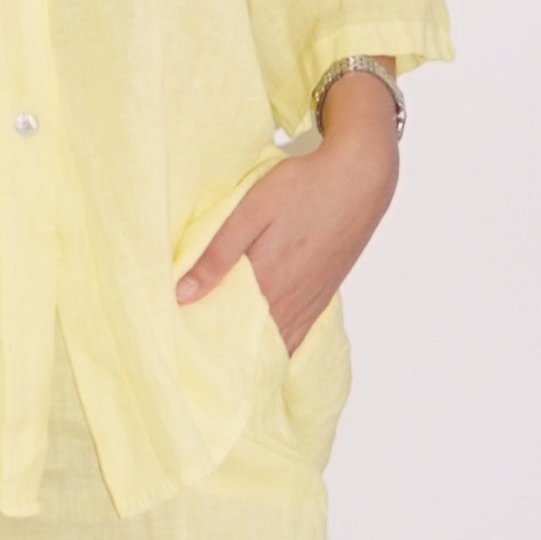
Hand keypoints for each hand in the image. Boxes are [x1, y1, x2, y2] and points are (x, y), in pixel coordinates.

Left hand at [175, 70, 399, 352]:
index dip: (206, 345)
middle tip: (198, 359)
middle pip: (253, 345)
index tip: (183, 348)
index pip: (229, 332)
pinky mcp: (324, 294)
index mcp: (268, 282)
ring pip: (278, 344)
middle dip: (226, 355)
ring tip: (226, 361)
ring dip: (254, 355)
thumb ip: (216, 254)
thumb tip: (181, 294)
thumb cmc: (303, 188)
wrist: (359, 178)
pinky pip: (299, 334)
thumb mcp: (250, 211)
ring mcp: (311, 301)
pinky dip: (280, 347)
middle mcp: (291, 300)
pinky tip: (266, 349)